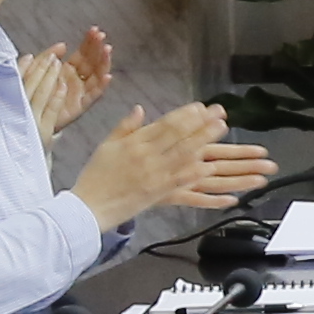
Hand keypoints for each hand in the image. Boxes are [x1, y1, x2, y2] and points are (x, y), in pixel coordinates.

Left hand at [21, 27, 110, 142]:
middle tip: (102, 36)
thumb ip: (48, 56)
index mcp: (68, 70)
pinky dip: (102, 86)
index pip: (83, 53)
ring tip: (107, 50)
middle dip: (98, 48)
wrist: (26, 116)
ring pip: (97, 75)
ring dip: (104, 62)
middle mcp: (76, 80)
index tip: (95, 31)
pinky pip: (94, 95)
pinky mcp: (80, 106)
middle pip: (92, 62)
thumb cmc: (31, 92)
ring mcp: (80, 92)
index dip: (89, 42)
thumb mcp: (37, 69)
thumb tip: (63, 45)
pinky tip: (107, 76)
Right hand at [71, 98, 270, 230]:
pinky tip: (218, 175)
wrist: (88, 206)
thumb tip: (141, 110)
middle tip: (222, 117)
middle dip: (203, 126)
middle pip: (181, 139)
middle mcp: (148, 157)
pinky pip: (186, 187)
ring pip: (187, 159)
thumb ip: (126, 127)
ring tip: (225, 138)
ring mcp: (156, 177)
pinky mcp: (160, 195)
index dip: (186, 115)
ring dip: (207, 146)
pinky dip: (202, 180)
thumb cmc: (96, 176)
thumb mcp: (107, 145)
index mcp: (136, 143)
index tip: (203, 107)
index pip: (166, 125)